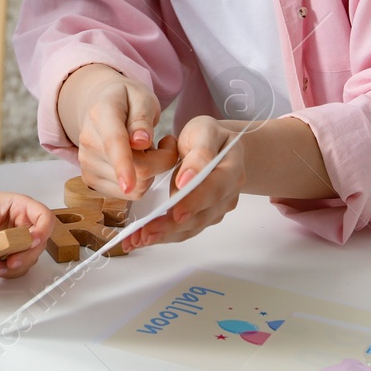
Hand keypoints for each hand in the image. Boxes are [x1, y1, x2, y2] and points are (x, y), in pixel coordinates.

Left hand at [0, 186, 55, 277]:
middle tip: (11, 262)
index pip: (44, 216)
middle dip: (27, 255)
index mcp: (22, 207)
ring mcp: (20, 239)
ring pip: (31, 257)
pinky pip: (19, 265)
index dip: (43, 230)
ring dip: (18, 266)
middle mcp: (25, 224)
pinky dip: (10, 271)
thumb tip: (0, 245)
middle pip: (40, 242)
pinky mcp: (12, 252)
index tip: (32, 241)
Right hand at [59, 64, 177, 198]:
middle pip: (135, 169)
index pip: (114, 142)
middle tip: (163, 143)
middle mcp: (89, 140)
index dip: (123, 164)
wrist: (104, 105)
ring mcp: (86, 162)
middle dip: (160, 161)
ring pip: (133, 187)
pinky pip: (127, 194)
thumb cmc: (127, 101)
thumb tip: (141, 141)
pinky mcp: (91, 179)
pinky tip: (135, 162)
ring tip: (143, 150)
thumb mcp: (142, 98)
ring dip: (149, 172)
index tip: (128, 183)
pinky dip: (139, 181)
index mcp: (102, 114)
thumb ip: (142, 118)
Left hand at [121, 116, 245, 251]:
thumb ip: (200, 152)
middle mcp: (228, 194)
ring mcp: (217, 209)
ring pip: (191, 227)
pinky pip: (184, 230)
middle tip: (146, 231)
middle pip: (202, 215)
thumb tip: (187, 179)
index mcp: (231, 169)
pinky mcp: (203, 217)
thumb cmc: (207, 136)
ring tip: (138, 239)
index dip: (195, 201)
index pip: (215, 188)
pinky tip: (142, 238)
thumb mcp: (204, 131)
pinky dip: (163, 235)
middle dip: (172, 225)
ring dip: (164, 235)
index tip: (175, 211)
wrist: (216, 146)